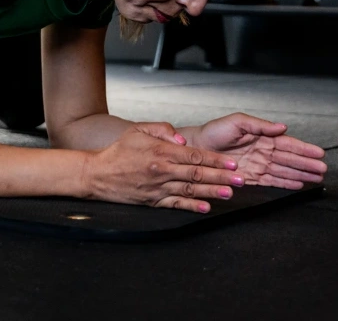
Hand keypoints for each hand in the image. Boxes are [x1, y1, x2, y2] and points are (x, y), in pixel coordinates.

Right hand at [83, 122, 245, 212]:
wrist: (97, 174)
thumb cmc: (118, 151)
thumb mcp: (138, 130)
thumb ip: (162, 130)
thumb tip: (181, 139)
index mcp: (161, 152)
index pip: (194, 156)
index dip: (215, 161)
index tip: (231, 164)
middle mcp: (162, 171)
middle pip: (197, 175)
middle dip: (221, 178)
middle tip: (240, 181)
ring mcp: (158, 188)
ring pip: (190, 191)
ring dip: (212, 193)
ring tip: (229, 194)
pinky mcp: (153, 201)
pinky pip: (176, 205)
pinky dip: (192, 207)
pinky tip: (206, 208)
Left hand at [183, 113, 326, 189]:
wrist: (197, 148)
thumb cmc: (214, 131)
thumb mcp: (238, 121)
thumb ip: (260, 125)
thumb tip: (282, 127)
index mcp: (262, 136)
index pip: (288, 143)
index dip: (304, 149)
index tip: (319, 153)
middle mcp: (263, 151)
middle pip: (290, 159)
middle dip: (307, 164)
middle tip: (323, 169)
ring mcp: (258, 165)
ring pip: (284, 171)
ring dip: (301, 174)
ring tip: (316, 178)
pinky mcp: (252, 177)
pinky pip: (272, 181)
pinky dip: (286, 183)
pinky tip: (298, 185)